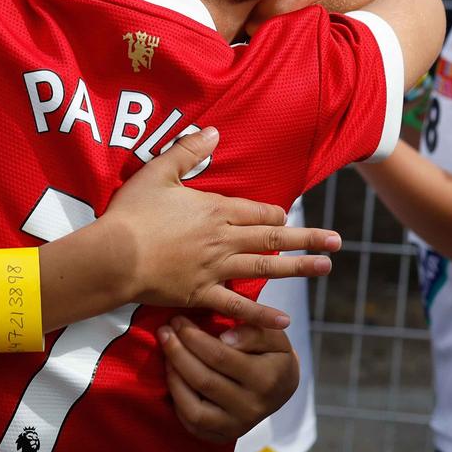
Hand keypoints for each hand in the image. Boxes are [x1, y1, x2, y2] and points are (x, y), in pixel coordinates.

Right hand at [97, 126, 337, 327]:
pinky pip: (237, 306)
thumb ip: (187, 151)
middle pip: (272, 238)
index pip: (257, 212)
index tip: (288, 219)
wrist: (114, 255)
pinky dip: (261, 314)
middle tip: (336, 242)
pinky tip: (284, 321)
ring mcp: (215, 269)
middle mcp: (223, 239)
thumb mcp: (158, 172)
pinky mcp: (201, 295)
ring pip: (264, 268)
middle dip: (306, 239)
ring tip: (325, 268)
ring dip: (298, 269)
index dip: (275, 215)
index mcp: (215, 210)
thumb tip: (215, 131)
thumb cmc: (132, 213)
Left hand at [160, 318, 300, 442]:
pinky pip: (192, 424)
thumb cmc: (273, 355)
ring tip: (166, 355)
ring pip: (194, 409)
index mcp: (267, 379)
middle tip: (164, 332)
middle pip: (203, 381)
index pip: (220, 356)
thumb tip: (225, 338)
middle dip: (177, 353)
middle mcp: (252, 408)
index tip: (178, 321)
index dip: (193, 337)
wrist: (282, 387)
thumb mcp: (274, 335)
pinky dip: (178, 401)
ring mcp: (237, 426)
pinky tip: (174, 378)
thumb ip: (253, 331)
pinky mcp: (224, 437)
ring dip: (174, 378)